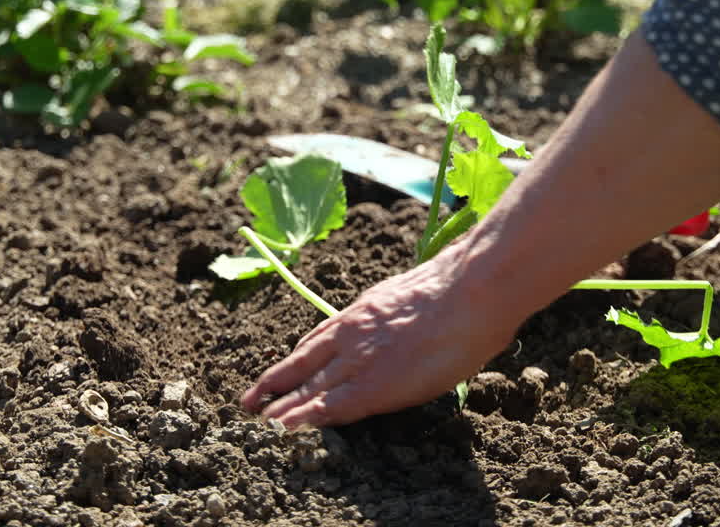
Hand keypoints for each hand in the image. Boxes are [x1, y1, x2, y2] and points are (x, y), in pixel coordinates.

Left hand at [240, 245, 519, 427]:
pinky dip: (305, 419)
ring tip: (260, 421)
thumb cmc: (456, 290)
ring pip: (310, 388)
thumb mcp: (410, 293)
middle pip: (304, 364)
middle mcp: (351, 335)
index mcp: (362, 312)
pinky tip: (285, 428)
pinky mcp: (373, 386)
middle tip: (251, 400)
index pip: (318, 340)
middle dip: (276, 383)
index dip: (297, 360)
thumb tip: (402, 324)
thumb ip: (394, 312)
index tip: (281, 372)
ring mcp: (359, 359)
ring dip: (283, 407)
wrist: (468, 292)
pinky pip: (330, 407)